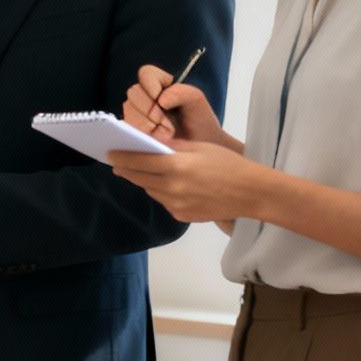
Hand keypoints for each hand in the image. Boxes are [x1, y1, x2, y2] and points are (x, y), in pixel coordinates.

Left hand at [107, 141, 266, 224]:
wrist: (251, 193)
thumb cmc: (228, 164)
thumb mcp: (200, 148)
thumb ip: (172, 147)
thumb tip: (149, 144)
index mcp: (177, 166)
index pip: (139, 161)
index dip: (122, 157)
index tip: (109, 153)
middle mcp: (173, 188)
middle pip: (139, 177)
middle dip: (127, 169)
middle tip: (117, 162)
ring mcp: (176, 205)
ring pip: (150, 190)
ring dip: (145, 180)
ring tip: (144, 171)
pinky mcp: (182, 216)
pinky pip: (164, 201)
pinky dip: (162, 191)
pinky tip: (169, 185)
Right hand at [121, 64, 228, 146]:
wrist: (202, 148)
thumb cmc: (200, 123)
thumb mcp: (198, 104)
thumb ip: (183, 93)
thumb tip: (162, 99)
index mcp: (160, 84)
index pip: (146, 73)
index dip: (151, 84)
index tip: (163, 102)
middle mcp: (144, 97)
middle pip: (134, 92)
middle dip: (150, 109)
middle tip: (167, 123)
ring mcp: (136, 114)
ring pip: (129, 110)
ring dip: (147, 123)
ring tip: (165, 135)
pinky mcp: (131, 131)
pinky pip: (127, 128)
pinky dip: (141, 134)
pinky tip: (155, 141)